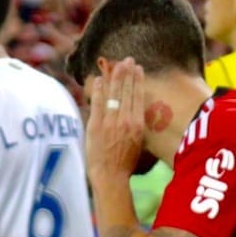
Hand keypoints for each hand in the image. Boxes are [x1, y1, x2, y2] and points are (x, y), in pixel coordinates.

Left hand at [84, 58, 147, 183]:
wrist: (110, 176)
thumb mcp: (139, 143)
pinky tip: (100, 79)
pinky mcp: (96, 125)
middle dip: (127, 73)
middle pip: (126, 91)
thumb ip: (136, 126)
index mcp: (138, 124)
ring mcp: (110, 121)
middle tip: (128, 60)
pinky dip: (99, 90)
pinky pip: (98, 103)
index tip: (138, 69)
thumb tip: (134, 114)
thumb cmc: (126, 164)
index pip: (138, 96)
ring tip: (116, 64)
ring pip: (113, 94)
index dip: (138, 80)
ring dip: (115, 77)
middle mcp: (125, 120)